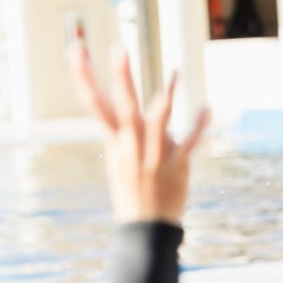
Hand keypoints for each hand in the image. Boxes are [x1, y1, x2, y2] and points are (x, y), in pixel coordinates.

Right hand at [70, 44, 206, 224]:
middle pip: (124, 108)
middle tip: (117, 50)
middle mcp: (132, 149)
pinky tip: (206, 108)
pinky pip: (189, 142)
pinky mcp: (176, 167)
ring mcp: (154, 158)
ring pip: (158, 122)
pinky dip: (199, 125)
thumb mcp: (120, 162)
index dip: (85, 78)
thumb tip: (138, 109)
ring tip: (175, 71)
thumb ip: (125, 134)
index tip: (77, 52)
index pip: (96, 106)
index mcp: (116, 145)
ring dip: (167, 96)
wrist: (145, 232)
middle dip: (121, 80)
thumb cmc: (132, 194)